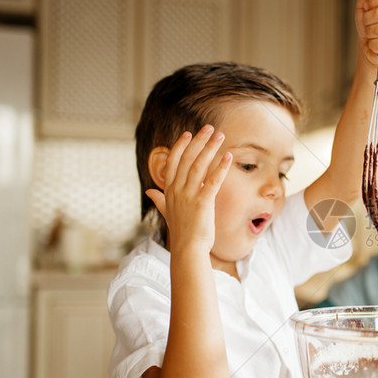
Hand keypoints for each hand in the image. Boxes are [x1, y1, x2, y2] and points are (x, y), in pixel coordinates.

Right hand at [146, 126, 231, 252]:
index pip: (173, 162)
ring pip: (199, 165)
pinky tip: (228, 157)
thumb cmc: (181, 232)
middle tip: (210, 128)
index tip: (189, 133)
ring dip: (210, 148)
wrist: (188, 249)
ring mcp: (188, 196)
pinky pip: (213, 181)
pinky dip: (221, 167)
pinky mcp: (202, 203)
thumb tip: (149, 192)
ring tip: (220, 135)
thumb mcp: (167, 212)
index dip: (181, 146)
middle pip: (187, 159)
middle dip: (199, 141)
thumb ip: (159, 200)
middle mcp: (177, 190)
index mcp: (169, 190)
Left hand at [355, 0, 377, 66]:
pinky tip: (375, 43)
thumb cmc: (369, 20)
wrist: (370, 43)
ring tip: (371, 32)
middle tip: (367, 22)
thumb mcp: (366, 2)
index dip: (374, 0)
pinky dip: (372, 45)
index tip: (368, 5)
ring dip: (369, 33)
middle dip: (367, 20)